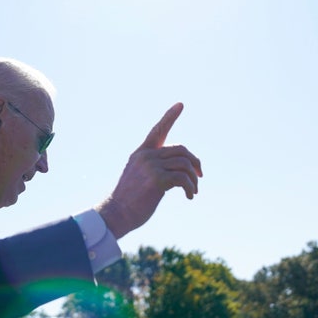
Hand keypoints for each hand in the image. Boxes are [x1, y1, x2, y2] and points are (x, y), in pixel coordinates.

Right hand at [97, 102, 202, 238]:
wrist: (117, 213)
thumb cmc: (129, 200)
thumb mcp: (140, 178)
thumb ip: (155, 168)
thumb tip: (178, 172)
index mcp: (141, 153)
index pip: (158, 130)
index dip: (170, 117)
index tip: (180, 104)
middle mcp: (146, 156)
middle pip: (181, 149)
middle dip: (194, 162)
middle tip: (199, 176)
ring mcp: (151, 166)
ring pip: (185, 163)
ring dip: (194, 178)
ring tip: (194, 190)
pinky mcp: (157, 180)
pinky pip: (183, 178)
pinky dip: (190, 187)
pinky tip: (189, 196)